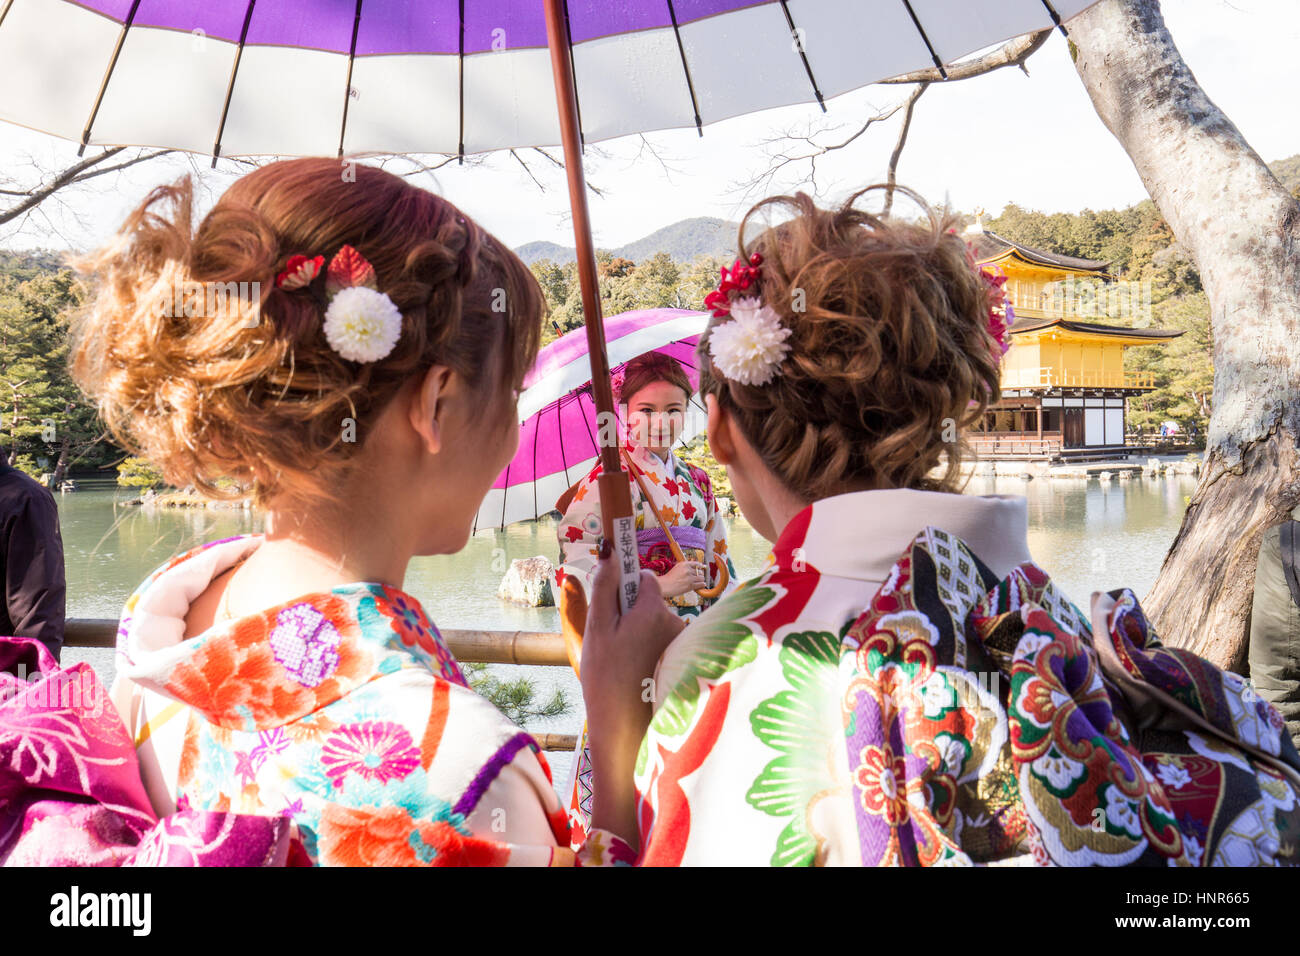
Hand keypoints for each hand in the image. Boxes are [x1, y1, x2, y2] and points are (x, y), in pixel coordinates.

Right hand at [580, 539, 686, 847]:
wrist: (627, 732)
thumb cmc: (606, 680)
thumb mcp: (597, 630)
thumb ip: (604, 589)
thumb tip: (611, 555)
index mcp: (654, 609)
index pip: (644, 577)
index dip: (625, 586)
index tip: (611, 604)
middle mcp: (676, 622)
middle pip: (652, 604)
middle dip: (633, 616)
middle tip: (612, 645)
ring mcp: (684, 645)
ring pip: (658, 627)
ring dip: (642, 638)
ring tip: (625, 667)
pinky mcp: (688, 664)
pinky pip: (666, 647)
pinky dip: (653, 655)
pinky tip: (639, 677)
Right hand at [657, 559, 708, 597]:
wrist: (664, 586)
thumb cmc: (669, 578)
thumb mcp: (676, 568)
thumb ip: (685, 567)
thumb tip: (695, 567)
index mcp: (684, 564)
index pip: (696, 564)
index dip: (700, 566)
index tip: (702, 568)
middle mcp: (687, 570)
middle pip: (700, 572)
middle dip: (700, 575)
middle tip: (698, 577)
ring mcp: (689, 578)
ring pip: (701, 578)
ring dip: (701, 580)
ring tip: (699, 582)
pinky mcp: (690, 585)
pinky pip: (701, 584)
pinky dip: (702, 585)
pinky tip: (702, 585)